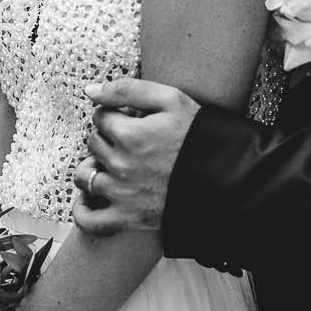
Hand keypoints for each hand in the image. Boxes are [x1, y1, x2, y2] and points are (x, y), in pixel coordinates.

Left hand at [73, 78, 199, 236]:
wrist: (227, 178)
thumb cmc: (200, 136)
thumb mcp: (171, 99)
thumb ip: (127, 89)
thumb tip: (90, 90)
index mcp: (129, 134)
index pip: (100, 117)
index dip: (114, 114)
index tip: (130, 119)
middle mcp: (120, 165)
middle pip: (93, 143)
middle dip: (106, 137)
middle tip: (129, 140)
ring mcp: (122, 194)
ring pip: (85, 176)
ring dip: (93, 167)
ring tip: (112, 164)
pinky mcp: (129, 218)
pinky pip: (89, 221)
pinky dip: (82, 211)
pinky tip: (89, 199)